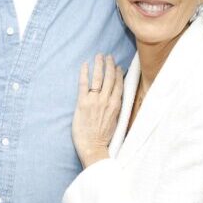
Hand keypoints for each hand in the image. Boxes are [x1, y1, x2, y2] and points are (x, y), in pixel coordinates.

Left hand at [72, 54, 122, 168]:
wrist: (93, 147)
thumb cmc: (103, 138)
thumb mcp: (115, 122)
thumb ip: (115, 109)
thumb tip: (115, 101)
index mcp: (116, 105)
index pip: (119, 84)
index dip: (118, 73)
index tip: (118, 66)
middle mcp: (107, 100)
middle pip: (110, 78)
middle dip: (110, 65)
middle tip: (108, 56)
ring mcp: (95, 101)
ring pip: (99, 78)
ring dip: (99, 65)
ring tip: (99, 56)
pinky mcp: (83, 103)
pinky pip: (84, 84)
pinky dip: (84, 73)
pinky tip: (84, 65)